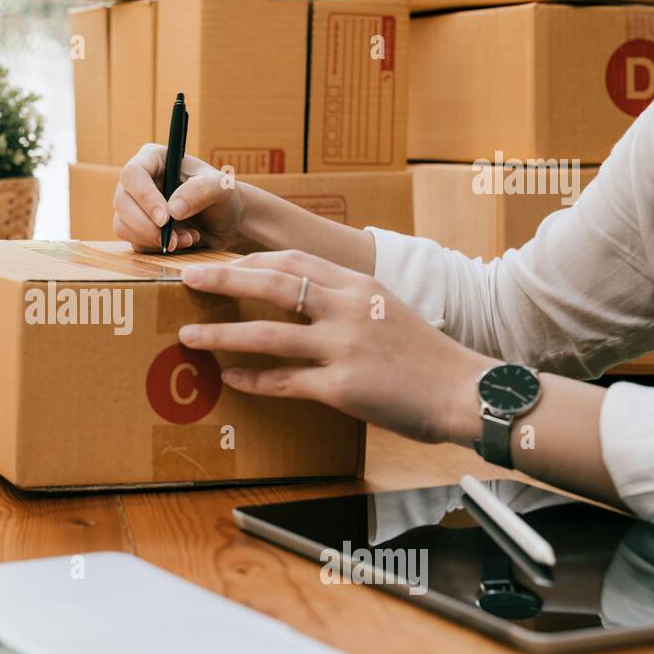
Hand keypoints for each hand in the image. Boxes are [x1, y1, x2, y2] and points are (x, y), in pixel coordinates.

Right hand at [113, 144, 244, 252]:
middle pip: (121, 202)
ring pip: (122, 226)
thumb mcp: (221, 188)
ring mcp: (135, 207)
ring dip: (153, 239)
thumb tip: (172, 209)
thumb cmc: (223, 197)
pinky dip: (157, 249)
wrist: (227, 225)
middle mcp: (139, 182)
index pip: (133, 174)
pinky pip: (134, 243)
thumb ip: (201, 191)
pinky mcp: (137, 230)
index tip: (165, 218)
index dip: (144, 197)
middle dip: (147, 226)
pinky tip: (182, 243)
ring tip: (186, 239)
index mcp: (154, 160)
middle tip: (174, 239)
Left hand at [176, 250, 497, 444]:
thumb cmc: (426, 354)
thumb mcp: (387, 309)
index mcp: (358, 285)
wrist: (465, 391)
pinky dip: (252, 380)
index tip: (222, 266)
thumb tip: (303, 300)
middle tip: (187, 280)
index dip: (251, 262)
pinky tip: (229, 378)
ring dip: (222, 334)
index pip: (293, 261)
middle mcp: (347, 309)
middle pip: (272, 284)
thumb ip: (346, 299)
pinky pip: (285, 382)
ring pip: (267, 335)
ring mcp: (344, 347)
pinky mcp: (342, 387)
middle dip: (223, 279)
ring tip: (188, 336)